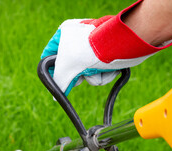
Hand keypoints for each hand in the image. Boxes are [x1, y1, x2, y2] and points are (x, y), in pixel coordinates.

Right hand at [41, 0, 171, 95]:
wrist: (120, 45)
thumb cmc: (89, 50)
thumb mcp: (66, 68)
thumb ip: (58, 82)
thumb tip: (54, 96)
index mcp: (64, 33)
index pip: (51, 55)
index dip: (53, 71)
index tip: (57, 82)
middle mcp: (78, 38)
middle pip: (71, 68)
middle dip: (79, 76)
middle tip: (80, 77)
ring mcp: (94, 47)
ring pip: (87, 72)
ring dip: (93, 77)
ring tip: (98, 69)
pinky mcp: (108, 55)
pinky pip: (101, 72)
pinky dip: (105, 75)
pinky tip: (109, 70)